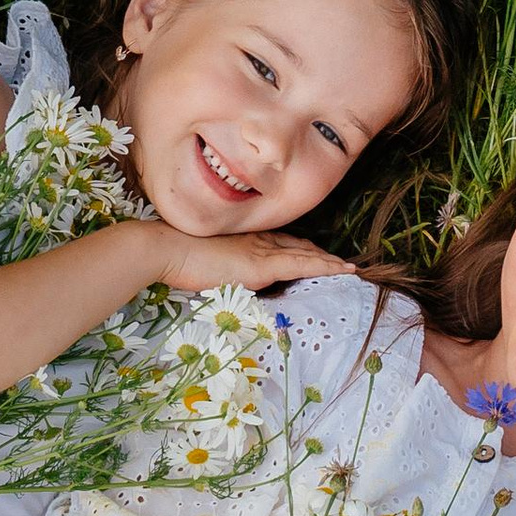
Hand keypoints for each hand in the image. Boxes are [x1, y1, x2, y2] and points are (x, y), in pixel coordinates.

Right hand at [146, 228, 354, 294]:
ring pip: (305, 255)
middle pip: (298, 246)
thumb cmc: (177, 258)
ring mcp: (261, 251)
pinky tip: (342, 269)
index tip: (315, 254)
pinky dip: (325, 266)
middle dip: (320, 255)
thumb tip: (229, 276)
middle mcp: (258, 241)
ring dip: (329, 262)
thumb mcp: (205, 262)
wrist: (166, 250)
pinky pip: (302, 265)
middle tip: (341, 263)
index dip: (301, 249)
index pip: (281, 243)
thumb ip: (223, 267)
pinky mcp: (262, 264)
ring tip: (350, 268)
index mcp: (244, 240)